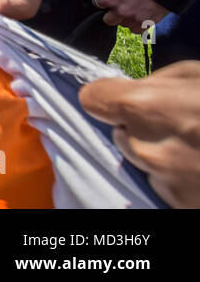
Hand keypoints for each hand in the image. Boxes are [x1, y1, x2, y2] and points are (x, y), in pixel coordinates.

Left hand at [80, 61, 199, 207]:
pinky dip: (183, 178)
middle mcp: (145, 148)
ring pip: (144, 161)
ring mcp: (164, 182)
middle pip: (121, 134)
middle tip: (180, 123)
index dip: (108, 96)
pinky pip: (168, 186)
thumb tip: (135, 89)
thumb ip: (158, 83)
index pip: (92, 99)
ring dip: (163, 154)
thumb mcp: (198, 75)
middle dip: (141, 127)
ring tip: (199, 146)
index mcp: (143, 108)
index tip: (123, 97)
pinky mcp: (180, 206)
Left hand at [82, 0, 167, 30]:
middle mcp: (120, 11)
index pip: (97, 3)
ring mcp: (134, 18)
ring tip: (132, 6)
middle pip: (108, 20)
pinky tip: (139, 14)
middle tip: (120, 3)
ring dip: (124, 18)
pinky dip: (137, 24)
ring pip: (123, 24)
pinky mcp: (147, 23)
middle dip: (111, 12)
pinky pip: (136, 30)